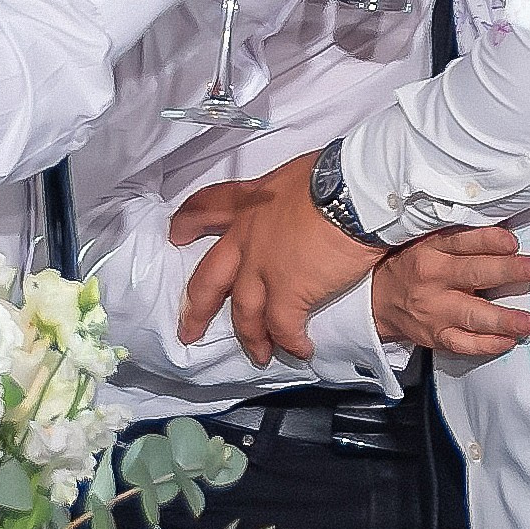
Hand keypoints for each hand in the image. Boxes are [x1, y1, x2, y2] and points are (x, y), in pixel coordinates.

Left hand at [172, 154, 380, 365]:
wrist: (353, 192)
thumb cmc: (334, 175)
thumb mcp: (294, 176)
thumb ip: (283, 197)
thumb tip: (300, 205)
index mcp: (250, 204)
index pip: (207, 208)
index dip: (189, 223)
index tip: (176, 235)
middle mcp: (247, 238)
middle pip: (209, 279)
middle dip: (197, 308)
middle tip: (188, 330)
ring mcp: (263, 268)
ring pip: (244, 312)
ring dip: (252, 336)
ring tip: (260, 353)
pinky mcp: (288, 293)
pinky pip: (283, 327)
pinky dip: (291, 342)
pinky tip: (301, 350)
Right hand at [370, 227, 529, 357]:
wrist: (380, 298)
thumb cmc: (414, 264)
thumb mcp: (428, 241)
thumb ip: (461, 238)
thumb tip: (506, 235)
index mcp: (432, 249)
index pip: (463, 241)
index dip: (489, 240)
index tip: (513, 242)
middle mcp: (433, 279)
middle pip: (473, 274)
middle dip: (506, 272)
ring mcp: (435, 311)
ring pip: (471, 315)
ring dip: (502, 319)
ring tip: (527, 322)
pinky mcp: (437, 336)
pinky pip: (465, 344)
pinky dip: (488, 344)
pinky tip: (508, 340)